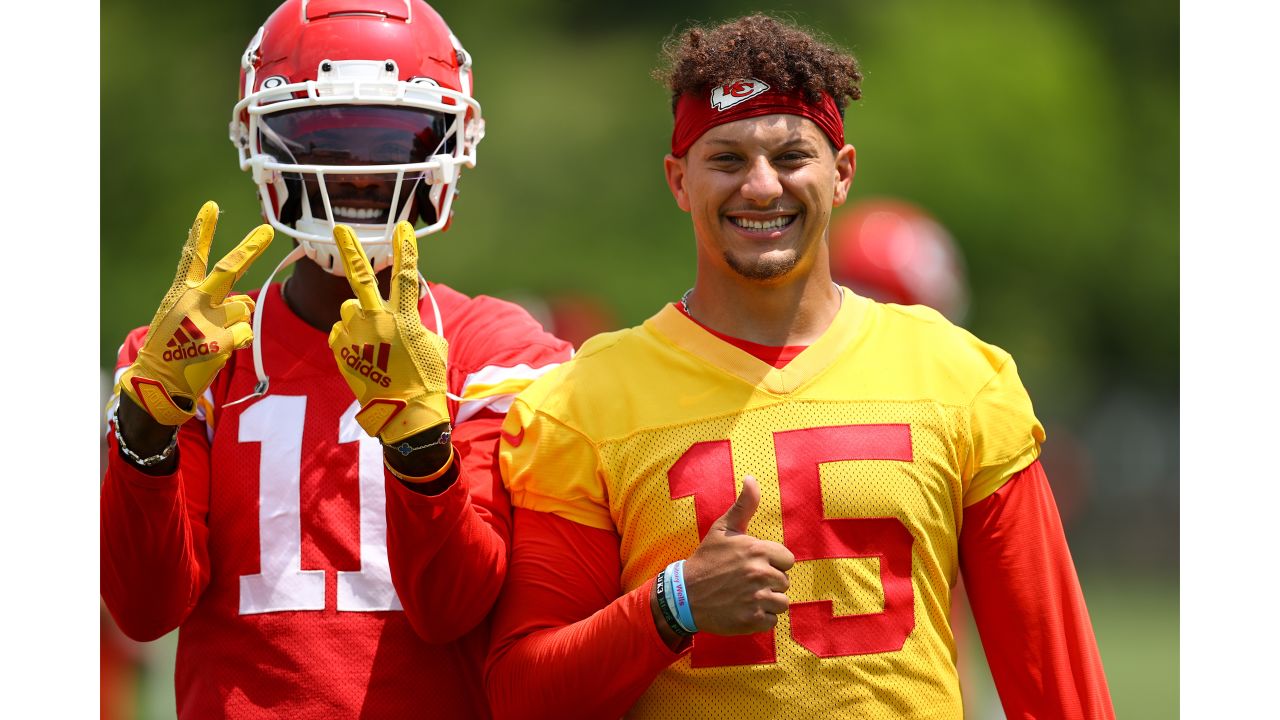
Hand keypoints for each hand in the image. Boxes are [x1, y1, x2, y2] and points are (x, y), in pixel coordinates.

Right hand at [118, 201, 272, 424]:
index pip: (193, 256)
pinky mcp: (215, 340)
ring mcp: (204, 319)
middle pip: (228, 269)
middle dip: (250, 248)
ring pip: (243, 311)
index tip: (211, 207)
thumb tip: (247, 303)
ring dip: (236, 325)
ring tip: (210, 339)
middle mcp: (193, 300)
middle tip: (267, 230)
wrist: (158, 381)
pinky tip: (216, 351)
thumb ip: (218, 303)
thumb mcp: (188, 317)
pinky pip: (246, 333)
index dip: (202, 230)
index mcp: (183, 291)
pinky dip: (239, 342)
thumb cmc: (177, 346)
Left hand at [328, 222, 449, 443]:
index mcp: (405, 317)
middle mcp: (377, 320)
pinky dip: (350, 336)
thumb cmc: (426, 378)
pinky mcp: (340, 348)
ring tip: (372, 339)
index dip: (406, 248)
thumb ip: (416, 322)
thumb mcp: (433, 344)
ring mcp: (355, 334)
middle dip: (350, 249)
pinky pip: (341, 330)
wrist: (404, 412)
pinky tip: (364, 353)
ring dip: (359, 315)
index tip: (403, 225)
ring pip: (349, 308)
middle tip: (339, 228)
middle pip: (360, 277)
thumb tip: (403, 314)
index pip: (406, 275)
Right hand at [681, 475, 794, 634]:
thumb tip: (751, 478)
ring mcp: (757, 598)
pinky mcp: (753, 620)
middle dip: (770, 582)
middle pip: (785, 581)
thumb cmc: (706, 560)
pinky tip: (743, 610)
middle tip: (746, 581)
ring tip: (746, 596)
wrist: (684, 596)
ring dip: (767, 601)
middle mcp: (760, 574)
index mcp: (757, 550)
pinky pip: (772, 620)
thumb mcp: (722, 529)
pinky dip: (760, 618)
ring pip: (782, 602)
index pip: (787, 559)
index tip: (754, 564)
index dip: (772, 562)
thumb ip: (744, 505)